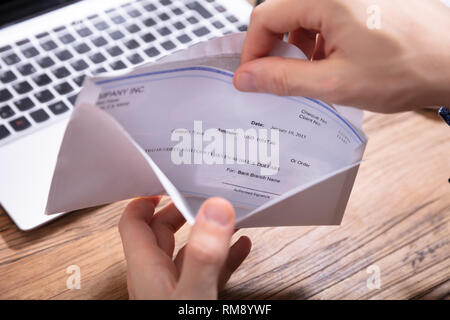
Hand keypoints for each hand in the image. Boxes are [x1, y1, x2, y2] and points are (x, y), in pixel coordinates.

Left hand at [118, 197, 250, 298]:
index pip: (134, 223)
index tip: (167, 183)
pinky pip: (206, 271)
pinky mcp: (193, 299)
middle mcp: (155, 277)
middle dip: (180, 210)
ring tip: (228, 217)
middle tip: (202, 195)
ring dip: (206, 232)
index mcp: (146, 269)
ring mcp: (174, 288)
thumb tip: (215, 209)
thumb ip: (204, 254)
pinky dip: (222, 257)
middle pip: (161, 233)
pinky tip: (240, 248)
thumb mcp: (193, 293)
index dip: (145, 200)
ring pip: (186, 251)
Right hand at [234, 0, 449, 112]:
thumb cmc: (407, 69)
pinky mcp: (363, 1)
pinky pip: (327, 16)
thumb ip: (283, 79)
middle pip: (283, 14)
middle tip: (287, 78)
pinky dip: (322, 41)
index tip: (253, 76)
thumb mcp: (335, 82)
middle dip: (278, 50)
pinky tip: (337, 62)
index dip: (253, 50)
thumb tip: (246, 77)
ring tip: (320, 72)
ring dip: (301, 47)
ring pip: (304, 16)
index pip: (264, 16)